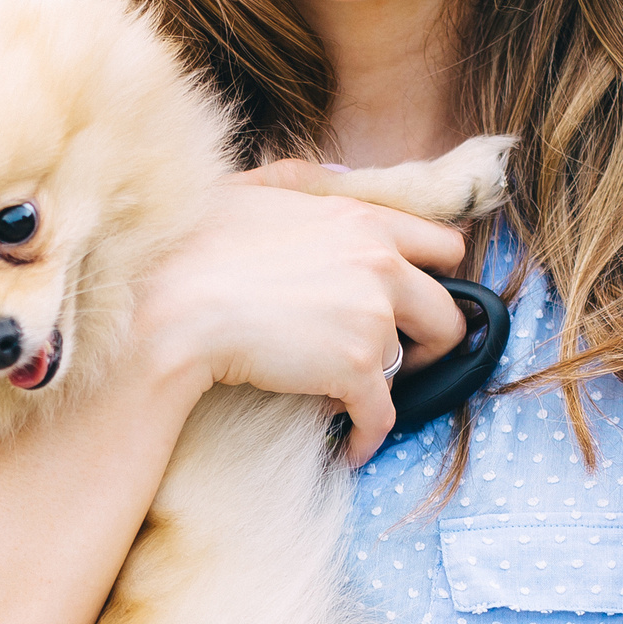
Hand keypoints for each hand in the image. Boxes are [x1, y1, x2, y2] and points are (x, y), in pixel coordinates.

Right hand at [134, 163, 468, 465]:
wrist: (174, 305)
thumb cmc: (196, 247)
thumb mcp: (252, 188)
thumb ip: (303, 178)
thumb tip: (333, 176)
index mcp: (362, 221)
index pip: (444, 246)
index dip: (437, 278)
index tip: (417, 303)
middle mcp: (381, 263)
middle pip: (448, 312)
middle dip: (430, 340)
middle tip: (400, 356)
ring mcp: (373, 316)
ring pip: (408, 365)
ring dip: (383, 383)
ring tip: (350, 393)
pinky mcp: (357, 367)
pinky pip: (383, 415)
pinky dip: (368, 436)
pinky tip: (351, 447)